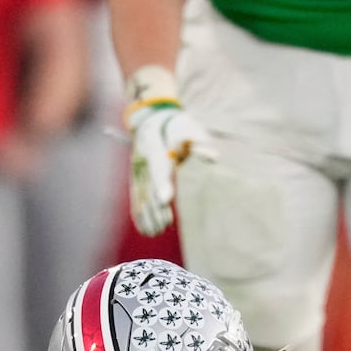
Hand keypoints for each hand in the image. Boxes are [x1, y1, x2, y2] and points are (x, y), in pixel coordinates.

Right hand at [126, 101, 212, 235]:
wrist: (152, 118)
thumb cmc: (176, 124)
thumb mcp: (189, 127)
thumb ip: (200, 141)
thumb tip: (214, 157)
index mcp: (154, 145)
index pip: (158, 166)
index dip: (161, 183)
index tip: (166, 199)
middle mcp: (141, 159)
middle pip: (148, 185)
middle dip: (155, 206)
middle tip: (165, 225)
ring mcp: (136, 169)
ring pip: (141, 194)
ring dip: (148, 213)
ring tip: (157, 232)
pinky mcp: (136, 177)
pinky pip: (136, 197)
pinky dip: (139, 213)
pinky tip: (146, 230)